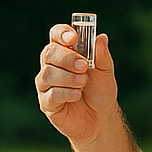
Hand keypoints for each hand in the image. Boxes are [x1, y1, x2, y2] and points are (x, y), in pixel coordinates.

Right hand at [35, 23, 117, 144]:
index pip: (56, 35)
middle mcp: (51, 65)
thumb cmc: (100, 91)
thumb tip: (101, 37)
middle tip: (83, 66)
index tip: (73, 38)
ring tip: (83, 83)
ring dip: (68, 77)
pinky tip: (77, 95)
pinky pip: (51, 94)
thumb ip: (101, 56)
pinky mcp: (46, 103)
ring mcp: (46, 85)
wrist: (101, 118)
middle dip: (67, 58)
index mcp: (64, 52)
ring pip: (48, 74)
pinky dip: (65, 93)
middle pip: (49, 53)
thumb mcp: (105, 72)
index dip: (61, 33)